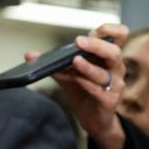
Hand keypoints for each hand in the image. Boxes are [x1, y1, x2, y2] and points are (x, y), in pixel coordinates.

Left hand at [40, 23, 128, 148]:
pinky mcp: (109, 99)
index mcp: (106, 56)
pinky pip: (99, 90)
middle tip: (79, 41)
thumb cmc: (83, 91)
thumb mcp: (66, 74)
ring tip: (75, 60)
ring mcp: (114, 83)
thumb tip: (29, 55)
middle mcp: (114, 67)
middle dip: (97, 45)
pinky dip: (87, 83)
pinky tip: (77, 80)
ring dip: (88, 66)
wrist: (91, 118)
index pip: (119, 35)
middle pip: (114, 51)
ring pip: (105, 72)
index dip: (109, 30)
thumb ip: (52, 63)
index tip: (95, 30)